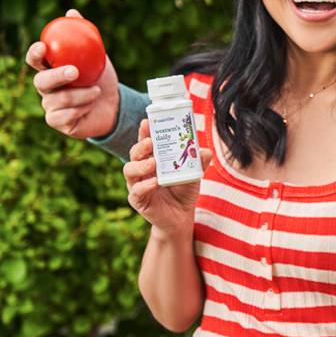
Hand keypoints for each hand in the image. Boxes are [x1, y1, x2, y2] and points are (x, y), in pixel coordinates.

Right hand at [26, 9, 119, 138]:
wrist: (114, 104)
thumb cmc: (100, 78)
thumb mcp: (96, 56)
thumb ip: (84, 37)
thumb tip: (72, 13)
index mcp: (51, 69)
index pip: (35, 60)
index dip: (35, 54)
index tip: (43, 47)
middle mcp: (46, 87)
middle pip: (41, 82)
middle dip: (57, 76)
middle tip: (74, 71)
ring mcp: (50, 106)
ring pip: (58, 100)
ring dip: (81, 95)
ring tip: (96, 91)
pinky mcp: (57, 122)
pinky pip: (65, 116)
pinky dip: (82, 109)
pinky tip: (91, 105)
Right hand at [124, 119, 210, 234]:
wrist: (181, 215)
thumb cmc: (184, 189)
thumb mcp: (194, 173)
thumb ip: (198, 161)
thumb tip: (205, 151)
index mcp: (153, 158)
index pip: (145, 141)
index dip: (144, 131)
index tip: (147, 122)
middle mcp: (142, 169)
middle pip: (134, 153)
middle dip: (141, 145)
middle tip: (151, 143)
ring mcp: (137, 184)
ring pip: (129, 170)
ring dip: (140, 164)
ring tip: (153, 163)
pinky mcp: (138, 200)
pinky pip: (136, 191)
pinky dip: (144, 185)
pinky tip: (155, 182)